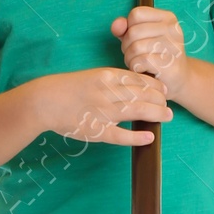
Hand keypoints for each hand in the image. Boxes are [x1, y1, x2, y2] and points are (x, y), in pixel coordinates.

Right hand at [36, 67, 173, 145]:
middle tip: (168, 105)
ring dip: (156, 114)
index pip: (138, 79)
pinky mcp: (96, 130)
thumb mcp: (92, 77)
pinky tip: (149, 137)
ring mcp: (102, 112)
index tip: (163, 90)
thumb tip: (134, 85)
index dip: (155, 85)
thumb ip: (112, 81)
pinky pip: (121, 135)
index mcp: (106, 76)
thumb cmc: (67, 88)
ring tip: (167, 116)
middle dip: (160, 99)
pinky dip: (137, 137)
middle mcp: (107, 92)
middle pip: (142, 94)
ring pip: (137, 111)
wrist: (44, 101)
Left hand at [110, 6, 193, 101]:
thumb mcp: (139, 38)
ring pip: (135, 47)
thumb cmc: (155, 57)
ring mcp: (174, 46)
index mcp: (167, 17)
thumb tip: (116, 25)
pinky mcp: (170, 64)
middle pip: (133, 32)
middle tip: (135, 56)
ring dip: (130, 59)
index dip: (129, 28)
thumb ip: (125, 29)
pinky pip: (140, 61)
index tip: (136, 40)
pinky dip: (136, 68)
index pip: (136, 13)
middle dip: (126, 47)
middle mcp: (173, 29)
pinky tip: (143, 70)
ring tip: (139, 64)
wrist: (178, 80)